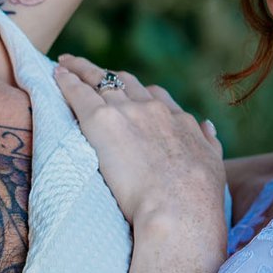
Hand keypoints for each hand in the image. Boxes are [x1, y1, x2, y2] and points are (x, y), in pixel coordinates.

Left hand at [54, 57, 229, 247]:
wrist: (179, 208)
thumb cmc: (198, 199)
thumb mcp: (214, 165)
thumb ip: (208, 143)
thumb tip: (206, 127)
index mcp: (179, 121)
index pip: (156, 97)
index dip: (139, 93)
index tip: (128, 93)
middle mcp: (153, 109)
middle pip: (126, 82)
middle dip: (109, 75)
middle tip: (92, 73)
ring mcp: (127, 112)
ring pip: (100, 80)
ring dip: (83, 70)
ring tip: (66, 65)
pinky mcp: (101, 120)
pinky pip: (79, 92)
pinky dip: (67, 80)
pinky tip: (57, 73)